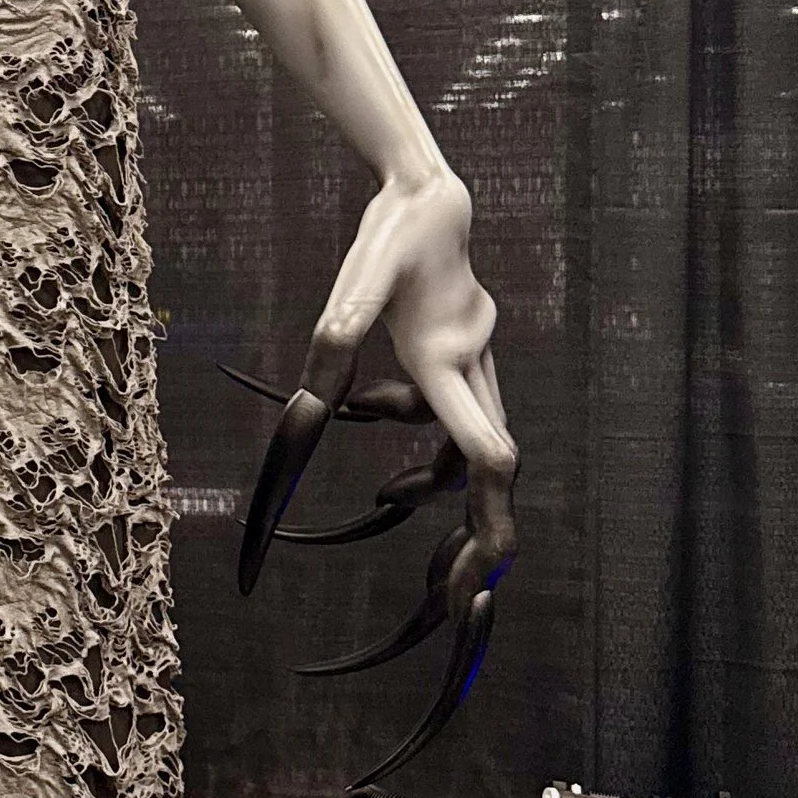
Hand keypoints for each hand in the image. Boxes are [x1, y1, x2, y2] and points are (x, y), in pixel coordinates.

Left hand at [237, 165, 517, 783]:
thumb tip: (307, 407)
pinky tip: (372, 416)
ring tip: (389, 498)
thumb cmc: (391, 239)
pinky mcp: (464, 366)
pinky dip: (422, 439)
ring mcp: (476, 371)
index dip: (482, 511)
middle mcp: (473, 374)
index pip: (480, 449)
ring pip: (468, 450)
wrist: (430, 199)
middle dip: (480, 535)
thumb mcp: (355, 289)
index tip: (482, 567)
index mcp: (447, 363)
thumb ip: (334, 344)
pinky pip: (451, 424)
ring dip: (432, 484)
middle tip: (465, 599)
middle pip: (490, 471)